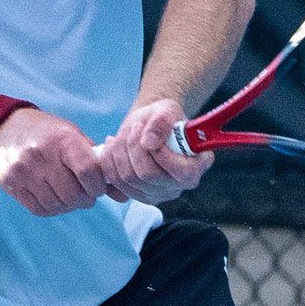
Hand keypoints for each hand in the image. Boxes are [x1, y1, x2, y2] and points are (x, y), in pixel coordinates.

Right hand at [0, 107, 118, 215]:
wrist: (4, 130)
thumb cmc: (47, 134)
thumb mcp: (73, 137)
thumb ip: (97, 164)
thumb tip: (123, 195)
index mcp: (63, 140)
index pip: (89, 172)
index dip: (99, 186)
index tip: (98, 186)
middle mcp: (43, 155)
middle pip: (74, 195)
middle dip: (85, 199)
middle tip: (85, 193)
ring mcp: (25, 172)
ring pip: (58, 205)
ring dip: (69, 205)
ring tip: (68, 194)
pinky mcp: (12, 185)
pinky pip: (41, 209)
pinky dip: (52, 208)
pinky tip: (53, 196)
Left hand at [97, 98, 211, 204]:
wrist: (148, 126)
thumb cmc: (163, 119)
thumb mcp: (167, 109)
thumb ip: (162, 121)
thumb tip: (148, 142)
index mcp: (196, 167)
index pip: (181, 172)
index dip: (160, 152)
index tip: (146, 129)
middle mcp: (178, 186)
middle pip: (147, 175)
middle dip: (133, 146)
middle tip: (132, 127)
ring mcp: (156, 195)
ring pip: (128, 178)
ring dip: (118, 151)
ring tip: (123, 132)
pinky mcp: (136, 196)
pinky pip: (115, 184)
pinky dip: (108, 162)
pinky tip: (112, 146)